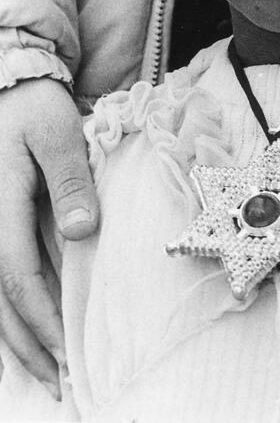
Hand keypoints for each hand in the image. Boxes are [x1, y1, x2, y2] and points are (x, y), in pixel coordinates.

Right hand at [0, 77, 98, 397]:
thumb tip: (81, 233)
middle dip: (28, 345)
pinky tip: (23, 332)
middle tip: (59, 383)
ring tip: (44, 372)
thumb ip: (70, 181)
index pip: (17, 277)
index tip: (67, 351)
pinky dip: (9, 311)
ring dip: (16, 337)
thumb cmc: (32, 108)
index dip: (42, 319)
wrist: (7, 86)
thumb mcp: (56, 134)